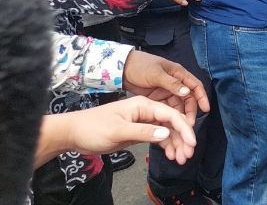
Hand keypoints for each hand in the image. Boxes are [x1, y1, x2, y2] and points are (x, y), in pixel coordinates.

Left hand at [41, 96, 196, 166]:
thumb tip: (166, 134)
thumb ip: (143, 132)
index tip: (192, 143)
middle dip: (182, 139)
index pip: (170, 115)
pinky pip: (157, 137)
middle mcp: (146, 111)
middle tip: (187, 156)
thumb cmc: (94, 128)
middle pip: (171, 124)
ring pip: (166, 132)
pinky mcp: (138, 132)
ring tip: (181, 159)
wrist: (74, 133)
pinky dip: (165, 146)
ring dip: (175, 145)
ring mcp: (143, 122)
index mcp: (143, 105)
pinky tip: (170, 155)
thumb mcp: (118, 131)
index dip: (184, 128)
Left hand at [122, 50, 209, 119]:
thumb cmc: (141, 66)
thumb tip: (187, 92)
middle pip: (188, 99)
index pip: (195, 86)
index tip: (205, 110)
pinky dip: (169, 117)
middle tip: (189, 125)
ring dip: (180, 117)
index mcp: (178, 74)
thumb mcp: (156, 74)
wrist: (122, 69)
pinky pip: (167, 109)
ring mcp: (166, 92)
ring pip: (178, 106)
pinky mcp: (157, 99)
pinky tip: (169, 126)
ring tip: (179, 128)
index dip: (202, 97)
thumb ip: (171, 83)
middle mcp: (175, 84)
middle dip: (190, 112)